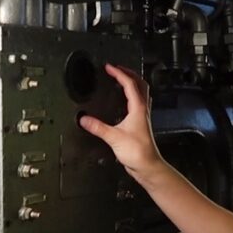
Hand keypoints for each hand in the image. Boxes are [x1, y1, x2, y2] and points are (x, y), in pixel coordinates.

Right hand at [78, 64, 164, 181]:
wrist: (148, 165)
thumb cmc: (138, 152)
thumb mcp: (114, 137)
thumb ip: (98, 127)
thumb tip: (84, 119)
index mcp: (138, 108)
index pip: (129, 84)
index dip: (119, 73)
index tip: (109, 67)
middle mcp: (143, 110)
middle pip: (139, 84)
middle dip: (128, 73)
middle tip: (116, 68)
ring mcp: (143, 116)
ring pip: (141, 92)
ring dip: (132, 82)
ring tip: (121, 78)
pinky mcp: (140, 123)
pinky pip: (138, 102)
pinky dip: (132, 95)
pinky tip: (125, 100)